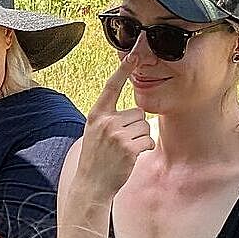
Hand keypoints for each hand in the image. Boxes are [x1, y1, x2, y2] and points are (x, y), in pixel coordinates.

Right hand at [77, 47, 153, 196]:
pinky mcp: (128, 147)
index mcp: (96, 114)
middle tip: (121, 143)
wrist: (91, 185)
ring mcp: (116, 134)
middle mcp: (106, 121)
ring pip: (144, 126)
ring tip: (124, 150)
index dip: (124, 69)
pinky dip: (144, 148)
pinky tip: (130, 157)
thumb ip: (109, 118)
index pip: (112, 86)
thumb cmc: (96, 158)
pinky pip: (148, 139)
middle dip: (135, 127)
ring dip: (140, 138)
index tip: (135, 52)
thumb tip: (135, 112)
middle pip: (137, 112)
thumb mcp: (95, 132)